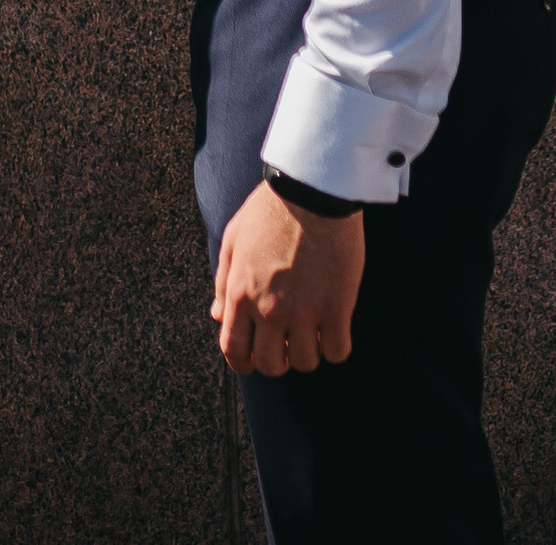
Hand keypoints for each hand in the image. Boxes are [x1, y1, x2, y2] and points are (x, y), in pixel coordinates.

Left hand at [211, 179, 363, 379]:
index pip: (234, 350)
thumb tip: (218, 316)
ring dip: (308, 351)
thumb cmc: (271, 209)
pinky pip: (337, 352)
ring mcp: (303, 311)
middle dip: (277, 359)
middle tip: (286, 342)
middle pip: (271, 365)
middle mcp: (268, 309)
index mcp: (240, 292)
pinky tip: (333, 326)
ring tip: (311, 329)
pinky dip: (335, 345)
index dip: (243, 362)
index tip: (253, 360)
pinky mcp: (336, 308)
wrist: (312, 191)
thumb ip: (224, 281)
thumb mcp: (234, 239)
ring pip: (305, 362)